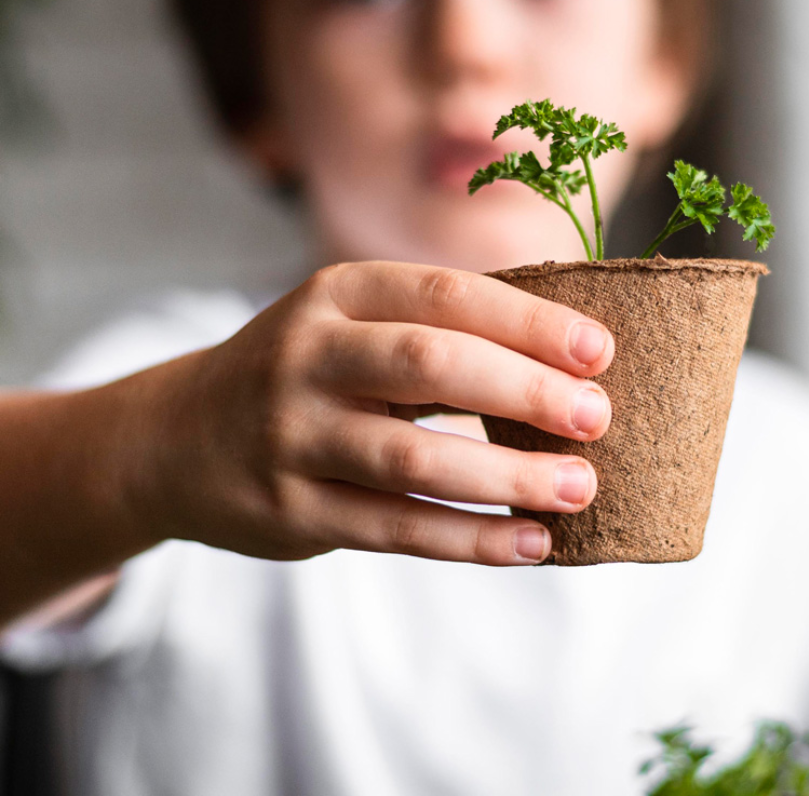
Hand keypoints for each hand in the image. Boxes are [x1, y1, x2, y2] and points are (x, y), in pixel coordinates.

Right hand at [132, 262, 612, 565]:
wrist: (178, 436)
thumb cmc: (306, 370)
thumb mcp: (352, 324)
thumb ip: (438, 331)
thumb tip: (566, 358)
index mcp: (338, 293)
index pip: (446, 295)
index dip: (529, 323)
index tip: (600, 352)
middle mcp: (308, 355)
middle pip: (431, 365)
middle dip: (525, 392)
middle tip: (598, 418)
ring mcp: (292, 435)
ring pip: (413, 459)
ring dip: (507, 478)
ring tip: (580, 488)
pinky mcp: (290, 509)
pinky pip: (394, 529)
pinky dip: (469, 539)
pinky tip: (530, 543)